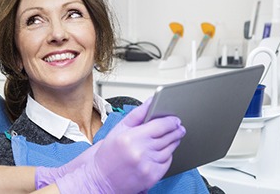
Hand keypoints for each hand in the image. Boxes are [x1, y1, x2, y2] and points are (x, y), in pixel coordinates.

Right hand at [35, 97, 185, 192]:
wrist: (101, 180)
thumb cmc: (108, 154)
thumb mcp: (119, 129)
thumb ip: (137, 114)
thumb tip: (152, 101)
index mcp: (131, 138)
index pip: (161, 125)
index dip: (171, 120)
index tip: (175, 118)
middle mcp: (140, 152)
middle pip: (169, 136)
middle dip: (176, 130)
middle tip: (178, 126)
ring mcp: (147, 165)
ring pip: (170, 149)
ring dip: (173, 141)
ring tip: (171, 137)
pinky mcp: (152, 176)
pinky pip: (167, 162)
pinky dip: (167, 155)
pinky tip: (161, 152)